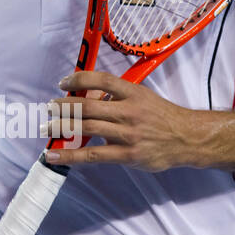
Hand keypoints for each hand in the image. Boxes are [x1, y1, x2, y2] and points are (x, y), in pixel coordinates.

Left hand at [44, 70, 201, 170]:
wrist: (187, 138)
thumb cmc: (163, 117)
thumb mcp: (143, 97)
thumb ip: (118, 97)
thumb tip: (87, 98)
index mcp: (133, 93)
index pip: (101, 80)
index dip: (79, 79)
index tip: (63, 83)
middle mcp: (129, 111)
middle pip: (89, 106)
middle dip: (64, 106)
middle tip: (48, 108)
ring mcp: (128, 134)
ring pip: (88, 129)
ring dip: (62, 127)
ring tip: (47, 128)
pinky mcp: (127, 154)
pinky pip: (93, 155)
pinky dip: (71, 155)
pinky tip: (54, 155)